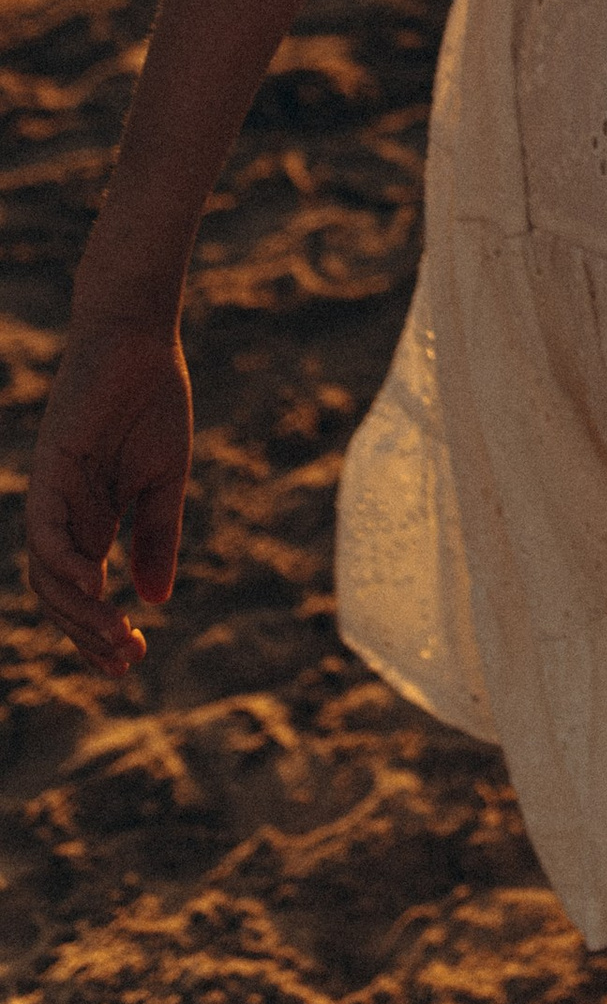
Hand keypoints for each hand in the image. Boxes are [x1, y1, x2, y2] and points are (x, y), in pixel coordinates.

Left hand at [25, 318, 192, 676]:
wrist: (139, 340)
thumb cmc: (153, 402)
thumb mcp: (164, 481)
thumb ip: (156, 538)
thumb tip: (153, 601)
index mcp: (92, 522)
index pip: (83, 594)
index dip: (101, 631)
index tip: (134, 658)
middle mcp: (65, 518)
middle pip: (61, 597)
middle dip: (89, 636)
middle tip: (126, 663)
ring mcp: (53, 498)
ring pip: (47, 576)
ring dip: (77, 613)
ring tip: (115, 635)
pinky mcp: (48, 474)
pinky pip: (45, 533)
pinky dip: (63, 566)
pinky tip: (95, 585)